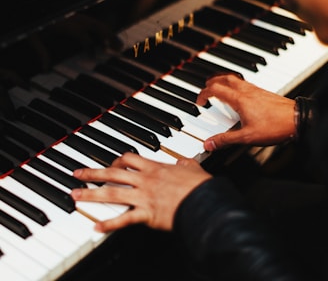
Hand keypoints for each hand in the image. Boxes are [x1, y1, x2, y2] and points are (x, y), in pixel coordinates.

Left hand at [71, 153, 211, 232]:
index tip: (110, 164)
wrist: (205, 202)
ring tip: (75, 195)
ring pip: (111, 193)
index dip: (115, 160)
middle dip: (93, 173)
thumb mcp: (192, 167)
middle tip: (77, 174)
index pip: (128, 158)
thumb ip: (184, 162)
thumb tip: (182, 161)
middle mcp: (144, 180)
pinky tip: (96, 227)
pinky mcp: (146, 214)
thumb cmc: (199, 185)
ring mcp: (143, 197)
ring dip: (91, 194)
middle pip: (112, 173)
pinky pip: (124, 219)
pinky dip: (109, 224)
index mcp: (154, 167)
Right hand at [197, 74, 295, 150]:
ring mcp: (255, 90)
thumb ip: (225, 140)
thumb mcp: (246, 137)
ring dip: (223, 80)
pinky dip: (234, 84)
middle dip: (211, 81)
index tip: (200, 101)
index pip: (215, 89)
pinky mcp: (262, 92)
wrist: (296, 120)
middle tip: (205, 88)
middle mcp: (246, 91)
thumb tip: (209, 144)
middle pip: (224, 78)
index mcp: (239, 100)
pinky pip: (244, 83)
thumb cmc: (274, 126)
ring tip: (219, 87)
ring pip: (234, 78)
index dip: (203, 94)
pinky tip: (238, 95)